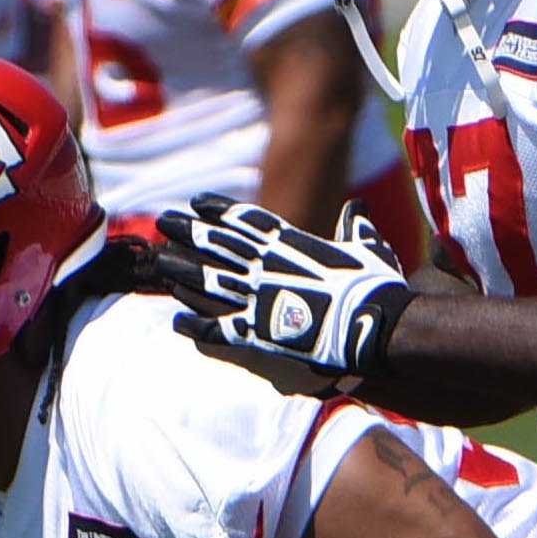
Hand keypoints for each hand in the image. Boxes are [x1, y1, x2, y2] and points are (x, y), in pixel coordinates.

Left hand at [144, 194, 409, 388]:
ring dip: (182, 271)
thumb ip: (356, 227)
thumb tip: (358, 205)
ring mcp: (256, 299)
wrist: (372, 326)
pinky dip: (195, 325)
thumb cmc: (376, 288)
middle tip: (164, 221)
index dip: (219, 211)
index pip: (246, 222)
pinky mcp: (255, 334)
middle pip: (217, 245)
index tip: (197, 203)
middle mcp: (266, 267)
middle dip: (188, 232)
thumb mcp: (368, 248)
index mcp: (291, 246)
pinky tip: (177, 322)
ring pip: (208, 281)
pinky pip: (216, 329)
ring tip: (161, 261)